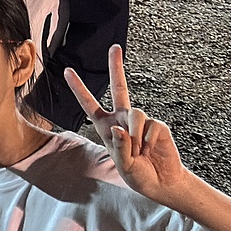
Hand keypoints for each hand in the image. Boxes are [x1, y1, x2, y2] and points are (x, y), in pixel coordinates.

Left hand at [66, 46, 191, 206]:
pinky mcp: (157, 125)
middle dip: (117, 66)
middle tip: (115, 47)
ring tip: (139, 153)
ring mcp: (140, 120)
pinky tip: (151, 150)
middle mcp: (122, 118)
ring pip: (136, 114)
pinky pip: (151, 126)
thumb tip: (119, 127)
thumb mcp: (122, 165)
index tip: (68, 71)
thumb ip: (119, 147)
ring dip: (135, 137)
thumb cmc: (138, 174)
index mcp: (106, 126)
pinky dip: (148, 141)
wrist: (162, 182)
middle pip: (120, 87)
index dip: (79, 88)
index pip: (89, 104)